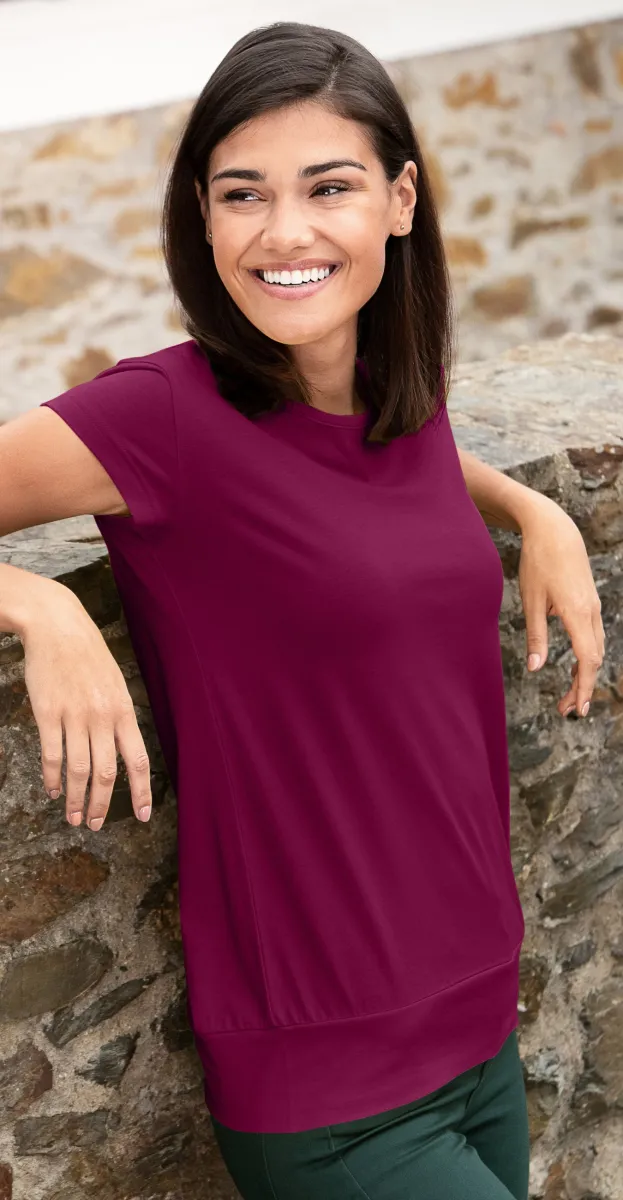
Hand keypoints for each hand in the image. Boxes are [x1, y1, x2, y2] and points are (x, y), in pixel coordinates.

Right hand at [20, 581, 152, 828]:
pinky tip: (53, 790)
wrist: (58, 627)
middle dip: (103, 804)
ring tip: (74, 817)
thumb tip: (123, 750)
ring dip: (77, 799)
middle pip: (107, 773)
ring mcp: (74, 716)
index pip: (138, 759)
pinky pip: (52, 755)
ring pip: (79, 770)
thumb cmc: (88, 656)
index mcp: (123, 710)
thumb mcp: (115, 683)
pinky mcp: (47, 713)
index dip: (142, 791)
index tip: (143, 815)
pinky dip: (52, 778)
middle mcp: (102, 716)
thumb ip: (119, 717)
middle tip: (97, 825)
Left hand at [517, 494, 604, 718]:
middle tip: (567, 709)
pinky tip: (576, 666)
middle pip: (595, 659)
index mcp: (576, 612)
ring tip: (570, 694)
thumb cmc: (538, 562)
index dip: (584, 687)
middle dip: (583, 687)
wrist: (554, 529)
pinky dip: (588, 655)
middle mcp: (590, 611)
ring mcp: (593, 605)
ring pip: (597, 648)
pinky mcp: (590, 601)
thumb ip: (535, 636)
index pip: (587, 659)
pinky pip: (594, 635)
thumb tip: (536, 669)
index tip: (578, 709)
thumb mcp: (530, 600)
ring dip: (585, 673)